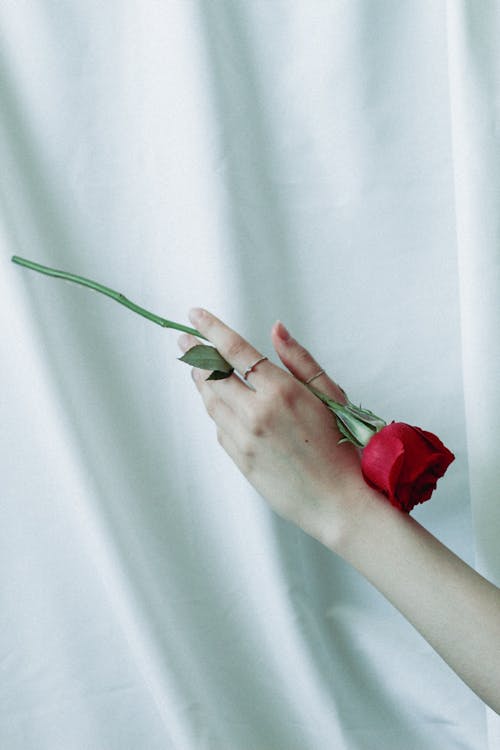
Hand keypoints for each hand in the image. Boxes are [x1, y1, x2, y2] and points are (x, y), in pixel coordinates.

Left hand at [178, 308, 365, 545]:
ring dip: (201, 382)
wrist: (338, 501)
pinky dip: (217, 412)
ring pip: (211, 402)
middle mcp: (257, 413)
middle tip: (185, 342)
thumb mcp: (329, 395)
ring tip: (198, 369)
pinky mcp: (240, 460)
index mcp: (281, 391)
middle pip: (213, 375)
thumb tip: (276, 329)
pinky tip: (220, 405)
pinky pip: (220, 428)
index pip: (236, 351)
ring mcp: (245, 439)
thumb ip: (299, 359)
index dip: (212, 330)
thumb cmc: (342, 446)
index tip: (195, 315)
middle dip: (196, 355)